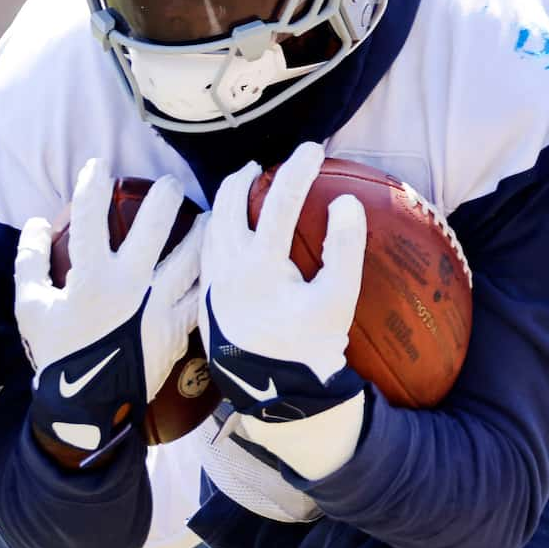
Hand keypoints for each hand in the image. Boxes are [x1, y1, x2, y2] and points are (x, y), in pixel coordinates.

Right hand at [13, 161, 202, 466]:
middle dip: (165, 196)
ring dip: (203, 230)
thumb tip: (38, 221)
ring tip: (211, 215)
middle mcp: (130, 286)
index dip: (93, 183)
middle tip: (171, 184)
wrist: (88, 408)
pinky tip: (218, 264)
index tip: (99, 165)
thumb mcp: (30, 307)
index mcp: (91, 277)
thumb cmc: (57, 355)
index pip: (92, 215)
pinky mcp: (177, 329)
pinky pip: (201, 295)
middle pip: (155, 225)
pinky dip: (211, 276)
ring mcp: (158, 308)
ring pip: (191, 257)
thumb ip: (30, 260)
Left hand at [201, 141, 367, 480]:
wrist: (276, 399)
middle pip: (228, 203)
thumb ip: (344, 248)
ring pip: (210, 226)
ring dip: (226, 202)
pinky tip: (229, 235)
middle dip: (247, 177)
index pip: (280, 200)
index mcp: (259, 266)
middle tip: (265, 166)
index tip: (316, 148)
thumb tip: (344, 202)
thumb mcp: (339, 301)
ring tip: (244, 192)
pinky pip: (204, 252)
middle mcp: (227, 269)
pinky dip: (216, 231)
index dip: (299, 168)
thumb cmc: (312, 349)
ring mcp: (212, 285)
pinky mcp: (206, 301)